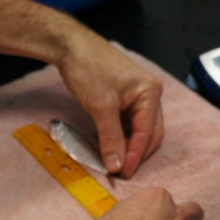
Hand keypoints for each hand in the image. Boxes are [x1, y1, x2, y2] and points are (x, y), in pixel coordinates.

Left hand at [56, 29, 163, 177]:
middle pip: (149, 133)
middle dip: (136, 153)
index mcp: (149, 92)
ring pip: (139, 130)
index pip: (147, 132)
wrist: (70, 46)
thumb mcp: (100, 106)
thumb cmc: (89, 67)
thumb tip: (116, 165)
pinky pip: (128, 123)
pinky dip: (121, 137)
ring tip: (115, 163)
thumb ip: (110, 138)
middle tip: (121, 172)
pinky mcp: (124, 98)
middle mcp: (148, 94)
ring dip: (129, 147)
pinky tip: (112, 148)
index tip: (123, 173)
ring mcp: (137, 96)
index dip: (135, 155)